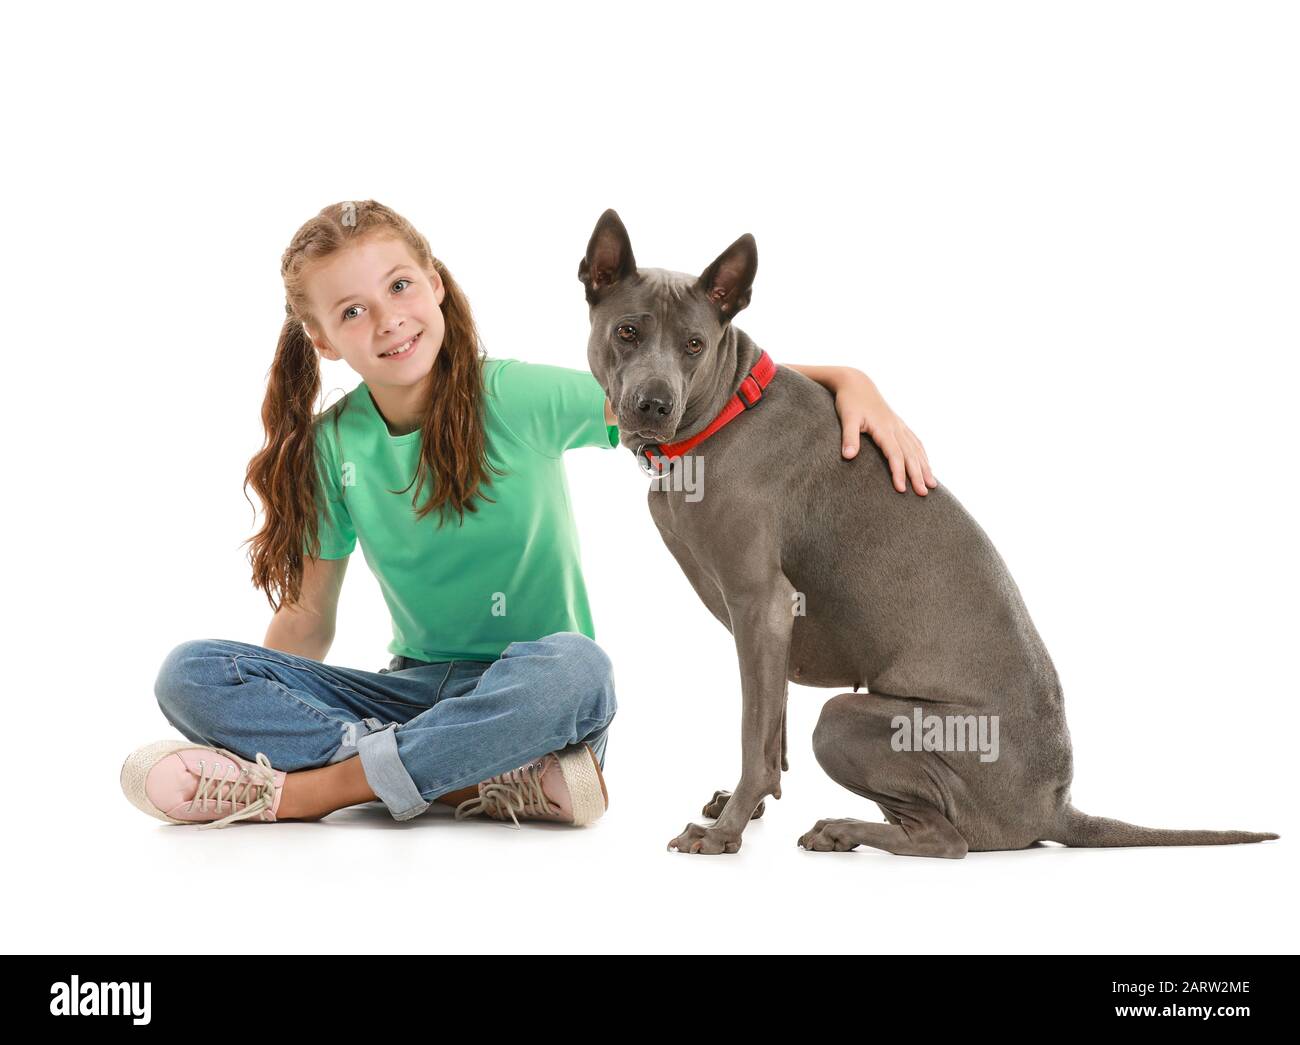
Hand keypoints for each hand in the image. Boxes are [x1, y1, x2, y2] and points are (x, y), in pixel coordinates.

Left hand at [832, 369, 937, 495]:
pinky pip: (915, 441)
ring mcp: (899, 425)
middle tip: (923, 494)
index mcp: (884, 428)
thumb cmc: (849, 401)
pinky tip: (927, 465)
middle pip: (910, 455)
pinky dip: (922, 455)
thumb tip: (848, 456)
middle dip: (917, 475)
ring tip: (932, 485)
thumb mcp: (847, 417)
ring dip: (925, 467)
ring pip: (916, 449)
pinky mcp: (898, 424)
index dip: (899, 472)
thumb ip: (849, 437)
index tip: (902, 489)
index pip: (894, 454)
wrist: (856, 382)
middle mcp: (895, 427)